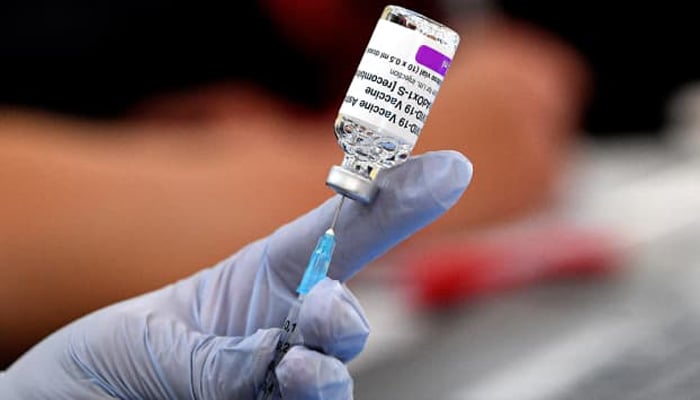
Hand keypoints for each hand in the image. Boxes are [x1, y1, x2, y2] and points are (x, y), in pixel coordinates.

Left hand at [1, 150, 471, 398]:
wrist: (82, 399)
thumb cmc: (120, 353)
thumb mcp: (154, 338)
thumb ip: (209, 356)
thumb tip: (267, 361)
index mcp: (263, 278)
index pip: (341, 231)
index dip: (397, 199)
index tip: (451, 171)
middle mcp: (281, 328)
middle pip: (339, 313)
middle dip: (342, 311)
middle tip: (324, 309)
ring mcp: (276, 379)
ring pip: (328, 373)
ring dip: (323, 369)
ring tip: (294, 368)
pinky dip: (278, 394)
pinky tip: (255, 384)